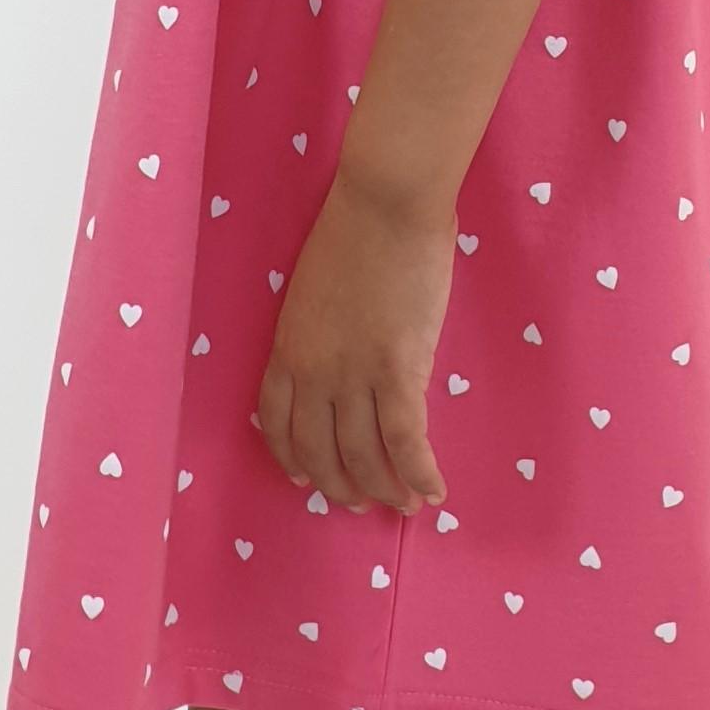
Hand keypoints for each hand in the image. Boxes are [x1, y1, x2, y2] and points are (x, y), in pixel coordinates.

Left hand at [254, 166, 453, 516]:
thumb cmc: (354, 230)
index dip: (290, 457)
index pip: (276, 423)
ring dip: (384, 489)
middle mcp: (313, 371)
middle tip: (362, 503)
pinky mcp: (398, 370)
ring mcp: (353, 374)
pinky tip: (434, 490)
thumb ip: (318, 329)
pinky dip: (420, 473)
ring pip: (364, 456)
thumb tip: (342, 353)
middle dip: (341, 486)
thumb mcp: (313, 288)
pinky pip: (406, 441)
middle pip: (319, 451)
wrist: (384, 204)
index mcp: (287, 347)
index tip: (304, 477)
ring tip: (403, 505)